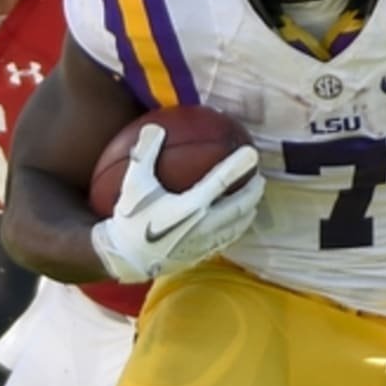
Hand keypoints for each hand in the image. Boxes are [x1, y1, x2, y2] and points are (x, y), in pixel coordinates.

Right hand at [89, 123, 262, 282]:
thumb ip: (145, 154)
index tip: (252, 153)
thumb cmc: (129, 218)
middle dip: (254, 190)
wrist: (126, 259)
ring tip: (254, 198)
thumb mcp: (133, 184)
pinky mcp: (203, 254)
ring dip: (250, 209)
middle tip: (260, 176)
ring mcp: (206, 242)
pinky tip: (236, 221)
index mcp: (190, 206)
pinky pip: (228, 239)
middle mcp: (203, 225)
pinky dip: (237, 226)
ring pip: (238, 225)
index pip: (222, 181)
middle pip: (240, 205)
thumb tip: (154, 126)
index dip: (239, 165)